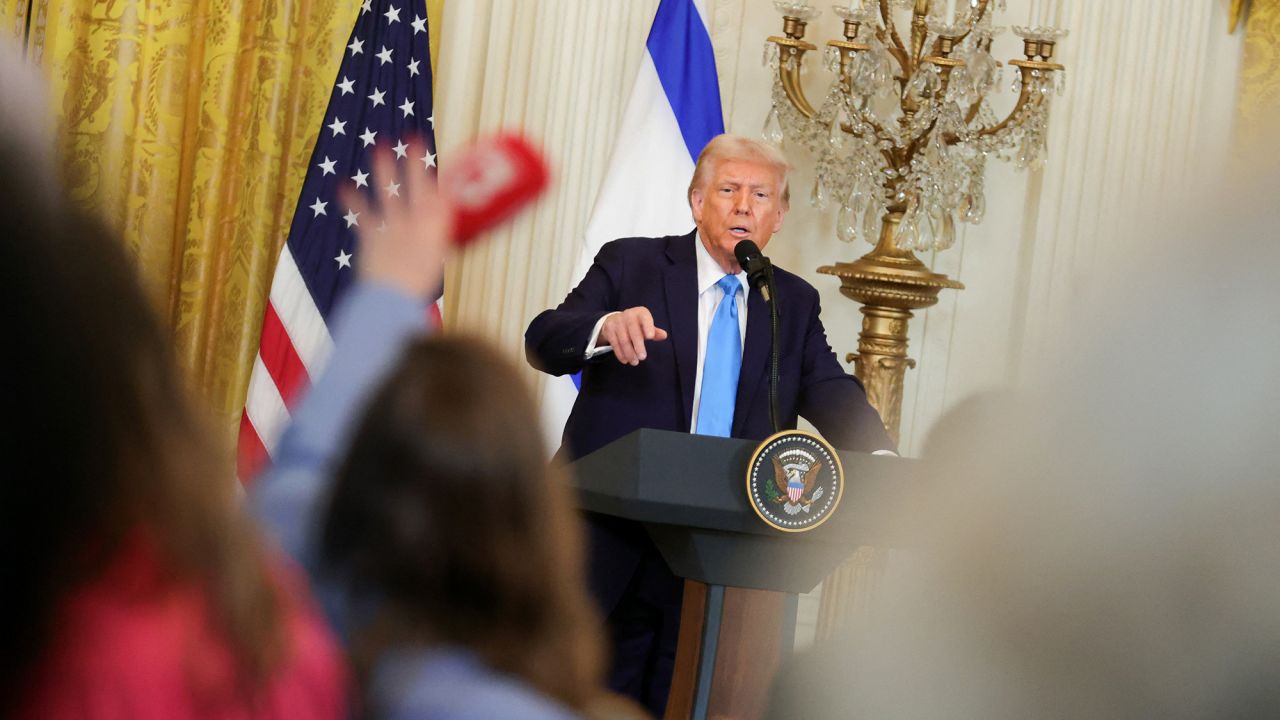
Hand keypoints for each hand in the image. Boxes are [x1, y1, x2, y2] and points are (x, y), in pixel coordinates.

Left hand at [341, 137, 453, 298]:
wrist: (392, 301)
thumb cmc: (417, 286)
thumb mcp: (435, 260)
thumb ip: (437, 241)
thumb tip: (440, 228)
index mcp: (437, 230)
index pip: (444, 196)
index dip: (445, 177)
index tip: (445, 162)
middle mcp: (416, 222)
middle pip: (417, 185)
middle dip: (414, 160)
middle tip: (413, 138)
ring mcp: (392, 226)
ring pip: (389, 190)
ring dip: (383, 168)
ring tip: (378, 146)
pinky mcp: (370, 234)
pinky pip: (360, 212)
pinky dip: (350, 198)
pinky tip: (341, 184)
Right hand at [599, 307, 667, 365]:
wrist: (614, 319)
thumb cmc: (636, 324)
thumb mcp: (646, 325)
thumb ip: (654, 332)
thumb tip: (664, 336)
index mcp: (640, 313)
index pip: (644, 318)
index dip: (648, 327)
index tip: (650, 337)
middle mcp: (628, 315)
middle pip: (633, 331)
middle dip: (638, 345)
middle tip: (643, 357)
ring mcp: (617, 322)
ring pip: (623, 339)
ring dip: (629, 352)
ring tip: (635, 362)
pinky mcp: (609, 329)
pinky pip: (615, 343)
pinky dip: (620, 353)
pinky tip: (625, 360)